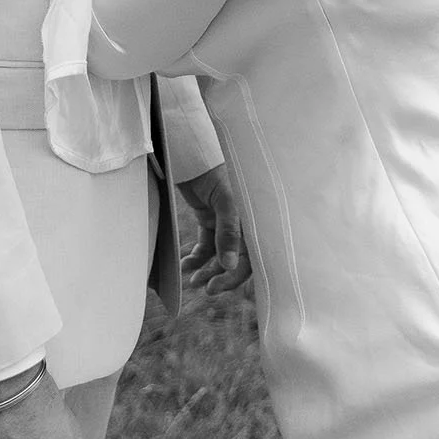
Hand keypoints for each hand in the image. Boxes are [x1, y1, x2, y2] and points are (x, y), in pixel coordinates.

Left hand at [178, 164, 251, 295]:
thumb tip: (229, 265)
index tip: (215, 286)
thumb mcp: (226, 202)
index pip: (251, 258)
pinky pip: (205, 244)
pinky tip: (184, 265)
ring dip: (206, 269)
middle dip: (219, 275)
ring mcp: (225, 223)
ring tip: (192, 280)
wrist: (193, 151)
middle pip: (234, 260)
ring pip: (218, 255)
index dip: (235, 276)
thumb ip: (228, 233)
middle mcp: (242, 225)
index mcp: (254, 222)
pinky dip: (195, 256)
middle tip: (203, 287)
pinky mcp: (209, 218)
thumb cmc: (215, 171)